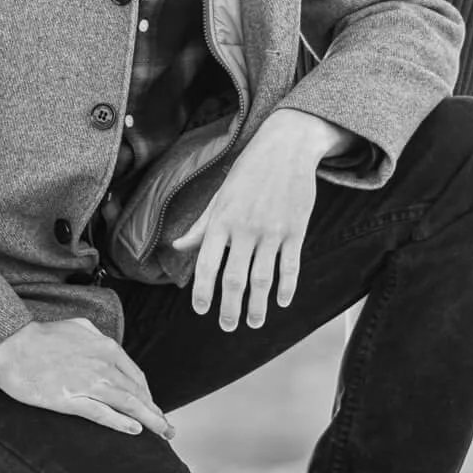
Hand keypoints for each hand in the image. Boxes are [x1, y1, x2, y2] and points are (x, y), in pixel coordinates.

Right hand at [0, 320, 174, 439]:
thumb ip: (98, 338)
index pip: (136, 377)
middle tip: (168, 429)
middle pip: (137, 392)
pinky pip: (102, 413)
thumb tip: (111, 349)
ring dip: (149, 420)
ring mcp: (88, 382)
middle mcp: (102, 364)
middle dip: (155, 412)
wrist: (11, 343)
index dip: (148, 396)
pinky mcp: (70, 399)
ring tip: (163, 433)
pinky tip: (134, 430)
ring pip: (127, 403)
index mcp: (105, 347)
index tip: (155, 409)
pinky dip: (121, 422)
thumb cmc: (40, 336)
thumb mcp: (78, 328)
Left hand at [172, 109, 348, 331]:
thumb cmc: (249, 170)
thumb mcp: (220, 195)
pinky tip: (281, 301)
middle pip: (235, 278)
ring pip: (263, 277)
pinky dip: (286, 287)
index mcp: (222, 219)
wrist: (287, 146)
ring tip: (255, 322)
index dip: (203, 290)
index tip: (201, 310)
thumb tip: (176, 247)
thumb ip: (200, 225)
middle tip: (227, 326)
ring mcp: (272, 230)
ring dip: (258, 305)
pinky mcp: (296, 229)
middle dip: (230, 307)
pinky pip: (290, 266)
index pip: (208, 263)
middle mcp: (245, 228)